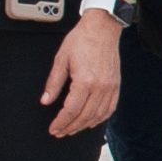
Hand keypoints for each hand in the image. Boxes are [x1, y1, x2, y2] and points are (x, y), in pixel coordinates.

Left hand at [42, 12, 124, 133]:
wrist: (102, 28)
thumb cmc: (82, 40)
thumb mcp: (61, 59)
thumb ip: (53, 83)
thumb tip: (45, 100)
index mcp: (85, 80)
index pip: (71, 110)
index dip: (61, 122)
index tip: (53, 128)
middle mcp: (100, 86)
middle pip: (84, 116)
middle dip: (70, 127)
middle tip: (60, 132)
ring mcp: (110, 87)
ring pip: (97, 116)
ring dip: (84, 126)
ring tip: (72, 129)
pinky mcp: (115, 85)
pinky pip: (110, 109)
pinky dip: (100, 118)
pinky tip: (91, 121)